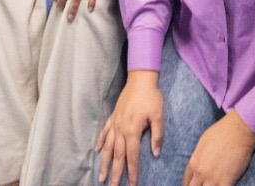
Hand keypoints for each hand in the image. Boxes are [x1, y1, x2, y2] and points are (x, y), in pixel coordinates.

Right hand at [95, 71, 163, 185]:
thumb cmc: (151, 97)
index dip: (132, 171)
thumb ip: (157, 136)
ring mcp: (115, 123)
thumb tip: (156, 154)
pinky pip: (104, 132)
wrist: (140, 79)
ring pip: (108, 147)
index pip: (132, 156)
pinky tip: (96, 150)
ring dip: (104, 162)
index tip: (132, 184)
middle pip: (118, 155)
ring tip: (101, 175)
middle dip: (115, 172)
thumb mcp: (158, 116)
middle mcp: (121, 129)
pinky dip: (100, 142)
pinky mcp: (113, 116)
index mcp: (132, 131)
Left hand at [185, 111, 254, 185]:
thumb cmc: (221, 132)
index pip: (186, 182)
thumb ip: (198, 157)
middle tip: (204, 185)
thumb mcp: (203, 143)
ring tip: (214, 185)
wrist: (239, 130)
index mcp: (194, 163)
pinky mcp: (227, 181)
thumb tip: (198, 165)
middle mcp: (201, 173)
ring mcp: (213, 179)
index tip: (194, 185)